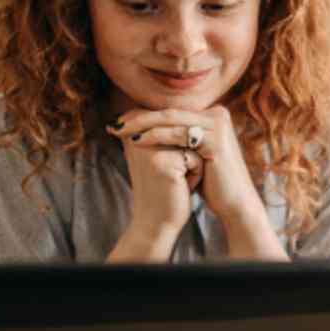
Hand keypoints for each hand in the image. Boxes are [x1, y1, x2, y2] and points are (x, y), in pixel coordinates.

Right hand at [106, 114, 203, 260]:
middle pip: (184, 133)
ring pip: (192, 144)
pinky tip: (180, 188)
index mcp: (133, 133)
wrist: (158, 222)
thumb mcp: (159, 156)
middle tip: (171, 176)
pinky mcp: (164, 163)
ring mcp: (149, 149)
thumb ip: (165, 131)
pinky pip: (196, 159)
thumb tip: (184, 107)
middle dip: (187, 154)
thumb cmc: (164, 188)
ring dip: (192, 163)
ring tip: (176, 180)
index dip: (179, 146)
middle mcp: (137, 137)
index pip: (172, 125)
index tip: (164, 167)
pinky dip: (195, 174)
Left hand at [110, 107, 286, 260]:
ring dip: (141, 124)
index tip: (117, 123)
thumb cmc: (210, 182)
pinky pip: (179, 133)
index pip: (171, 111)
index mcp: (212, 115)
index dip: (142, 116)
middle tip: (113, 124)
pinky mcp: (217, 139)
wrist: (234, 202)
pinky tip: (136, 141)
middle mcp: (218, 114)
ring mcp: (219, 125)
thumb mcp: (190, 154)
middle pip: (170, 112)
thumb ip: (175, 137)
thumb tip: (142, 127)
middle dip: (138, 118)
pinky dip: (155, 135)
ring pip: (172, 119)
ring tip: (119, 131)